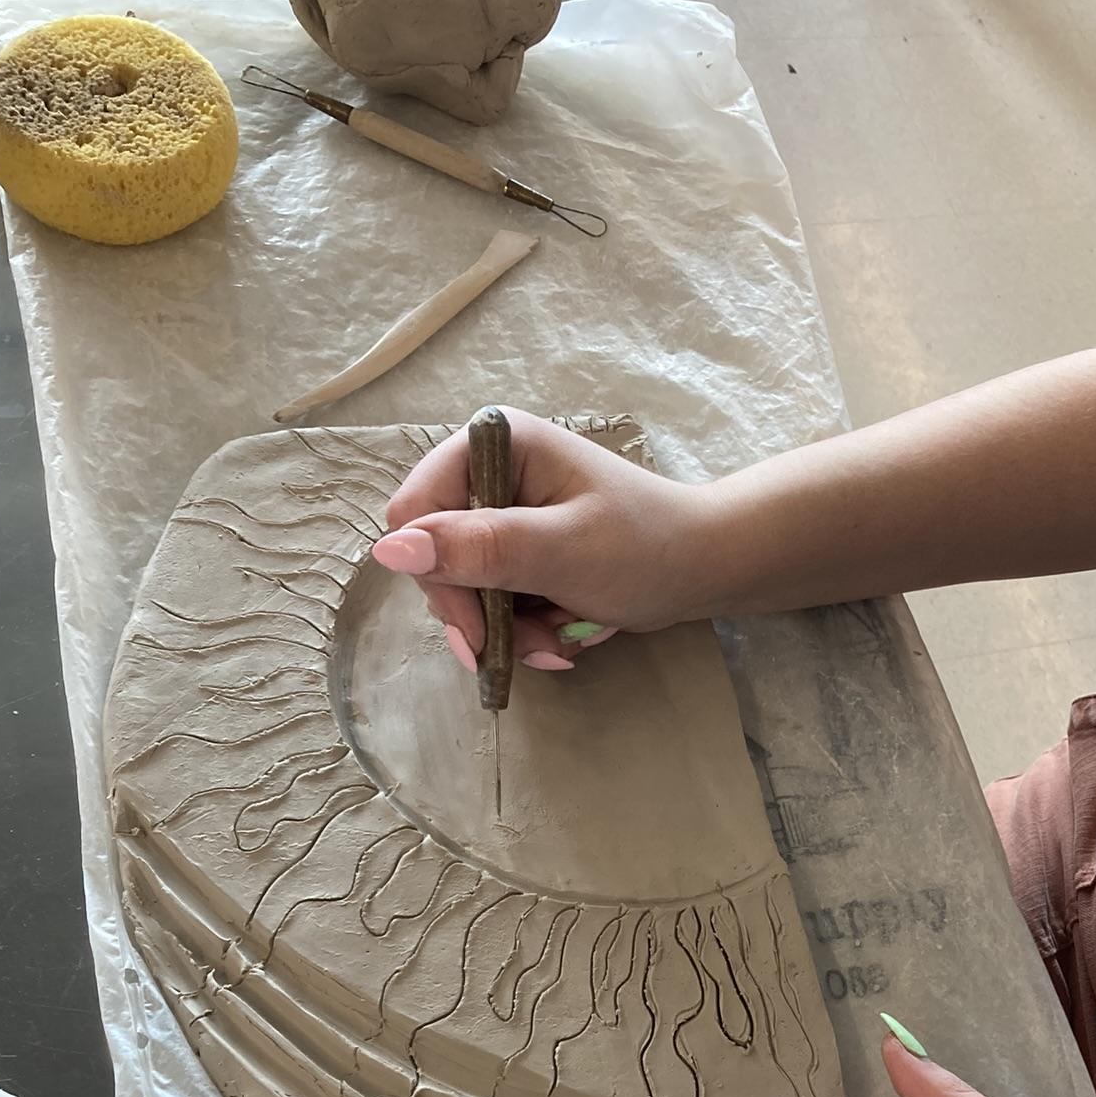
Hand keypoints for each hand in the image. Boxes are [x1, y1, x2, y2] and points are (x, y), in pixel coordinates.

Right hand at [372, 408, 713, 672]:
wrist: (706, 567)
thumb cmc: (646, 547)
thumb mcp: (561, 551)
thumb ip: (479, 549)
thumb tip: (388, 550)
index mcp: (496, 444)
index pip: (416, 512)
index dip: (437, 576)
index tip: (476, 633)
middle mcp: (491, 470)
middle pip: (436, 556)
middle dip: (480, 615)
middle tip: (527, 652)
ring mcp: (505, 510)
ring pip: (464, 585)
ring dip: (504, 630)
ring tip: (555, 647)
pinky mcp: (520, 545)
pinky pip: (493, 595)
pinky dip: (522, 627)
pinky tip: (559, 638)